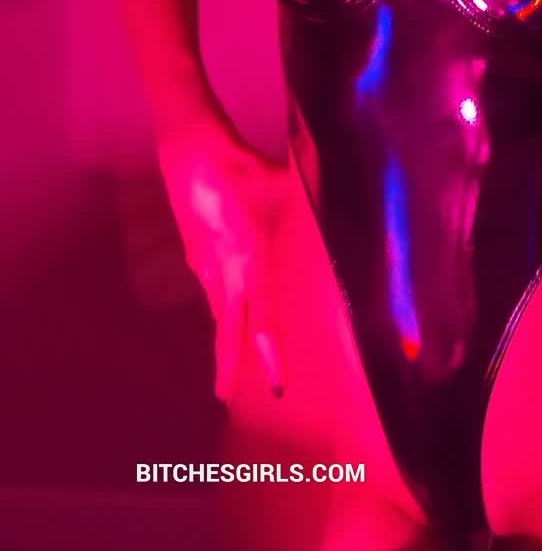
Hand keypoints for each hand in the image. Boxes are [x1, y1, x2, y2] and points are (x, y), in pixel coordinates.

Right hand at [155, 127, 286, 402]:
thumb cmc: (242, 167)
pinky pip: (211, 289)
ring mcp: (204, 264)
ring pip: (218, 310)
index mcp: (248, 258)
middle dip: (228, 364)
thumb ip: (311, 200)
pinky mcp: (195, 253)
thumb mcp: (284, 185)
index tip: (275, 385)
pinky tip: (227, 310)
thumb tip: (342, 207)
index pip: (261, 316)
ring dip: (224, 338)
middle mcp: (223, 271)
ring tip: (230, 368)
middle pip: (226, 328)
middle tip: (226, 398)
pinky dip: (220, 307)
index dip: (268, 353)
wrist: (191, 151)